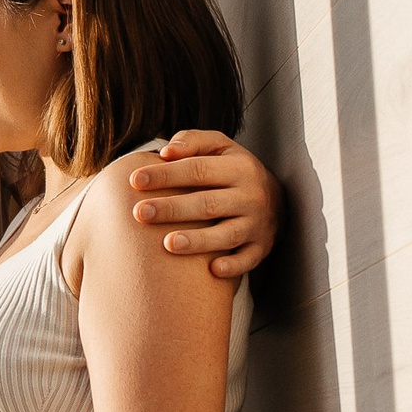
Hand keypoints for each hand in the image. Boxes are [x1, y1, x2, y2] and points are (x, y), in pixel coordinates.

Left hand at [128, 130, 283, 279]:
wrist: (277, 198)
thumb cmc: (231, 169)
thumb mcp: (219, 146)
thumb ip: (192, 142)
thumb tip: (167, 152)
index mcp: (239, 168)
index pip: (197, 170)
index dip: (166, 175)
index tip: (134, 180)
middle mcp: (251, 196)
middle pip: (207, 203)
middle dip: (172, 209)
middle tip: (139, 213)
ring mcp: (257, 224)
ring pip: (227, 235)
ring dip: (198, 240)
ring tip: (167, 244)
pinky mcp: (261, 247)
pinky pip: (248, 260)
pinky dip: (233, 266)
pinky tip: (212, 270)